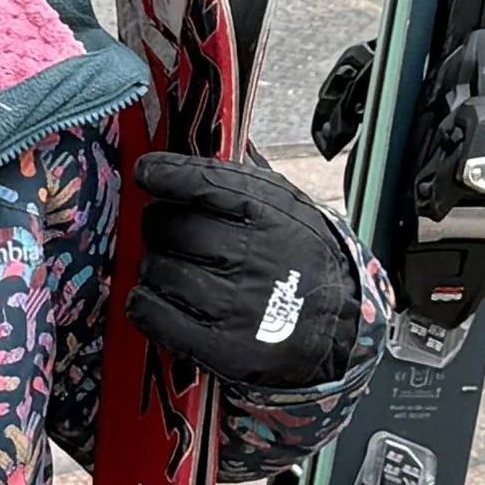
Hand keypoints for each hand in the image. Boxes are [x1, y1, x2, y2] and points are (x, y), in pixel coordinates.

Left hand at [127, 154, 360, 390]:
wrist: (340, 332)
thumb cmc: (305, 262)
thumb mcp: (292, 209)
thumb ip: (248, 180)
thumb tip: (209, 139)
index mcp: (272, 216)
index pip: (203, 182)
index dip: (165, 174)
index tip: (146, 172)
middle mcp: (253, 256)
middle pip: (169, 225)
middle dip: (158, 224)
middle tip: (168, 232)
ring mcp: (235, 304)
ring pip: (156, 268)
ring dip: (154, 265)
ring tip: (173, 268)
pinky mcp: (220, 345)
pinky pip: (152, 313)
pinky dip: (144, 302)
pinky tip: (156, 297)